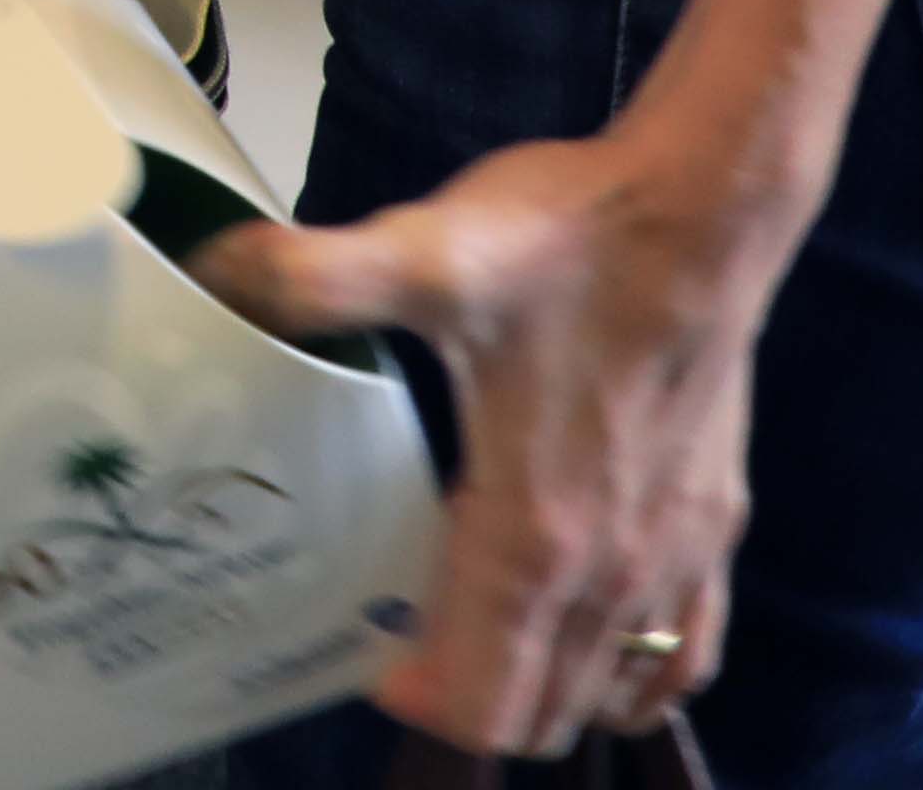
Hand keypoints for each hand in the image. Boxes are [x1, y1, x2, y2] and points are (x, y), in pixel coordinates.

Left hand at [195, 110, 796, 750]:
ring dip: (542, 685)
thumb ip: (314, 278)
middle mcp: (613, 572)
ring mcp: (674, 557)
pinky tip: (588, 628)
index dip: (411, 698)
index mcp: (534, 536)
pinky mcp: (715, 527)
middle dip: (461, 697)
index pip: (479, 702)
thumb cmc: (568, 242)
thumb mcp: (427, 251)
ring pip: (608, 693)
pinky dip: (630, 671)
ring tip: (475, 621)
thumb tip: (208, 273)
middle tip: (400, 624)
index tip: (361, 641)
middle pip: (536, 714)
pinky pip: (683, 654)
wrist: (704, 209)